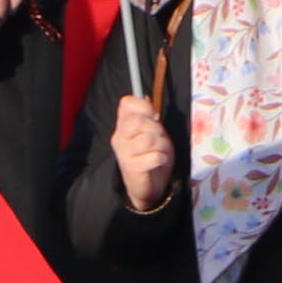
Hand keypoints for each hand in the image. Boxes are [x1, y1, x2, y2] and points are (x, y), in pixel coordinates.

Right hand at [111, 93, 177, 212]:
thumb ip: (148, 117)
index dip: (143, 105)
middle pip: (138, 121)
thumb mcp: (151, 132)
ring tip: (160, 152)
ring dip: (162, 145)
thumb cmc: (151, 155)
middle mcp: (119, 137)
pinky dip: (161, 158)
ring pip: (149, 139)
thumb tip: (144, 96)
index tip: (153, 116)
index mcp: (123, 125)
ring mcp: (123, 153)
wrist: (147, 186)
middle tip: (159, 139)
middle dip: (156, 129)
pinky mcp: (131, 168)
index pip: (126, 103)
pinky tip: (158, 162)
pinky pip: (154, 156)